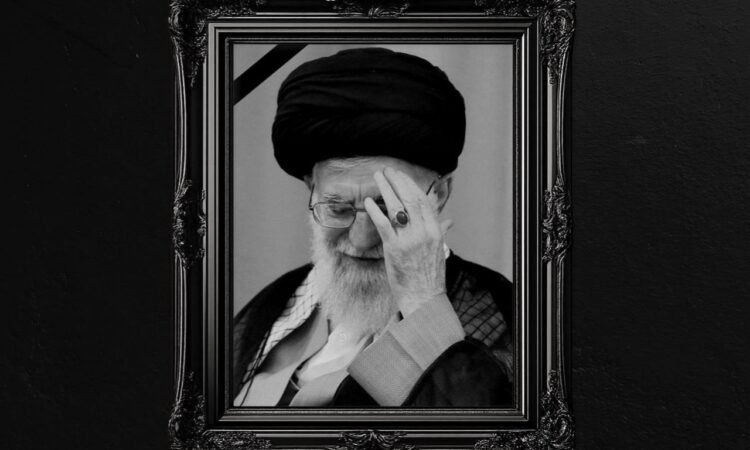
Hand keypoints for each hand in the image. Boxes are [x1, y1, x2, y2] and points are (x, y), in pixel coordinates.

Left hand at [363, 167, 451, 316]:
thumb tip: (449, 221)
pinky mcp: (395, 249)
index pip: (423, 200)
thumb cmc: (430, 276)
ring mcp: (409, 240)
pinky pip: (384, 225)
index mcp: (435, 230)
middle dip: (397, 182)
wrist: (424, 297)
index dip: (411, 185)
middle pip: (410, 199)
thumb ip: (442, 231)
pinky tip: (368, 202)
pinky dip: (375, 211)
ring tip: (377, 178)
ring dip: (386, 190)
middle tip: (386, 171)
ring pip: (397, 208)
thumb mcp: (439, 250)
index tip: (400, 176)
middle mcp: (424, 232)